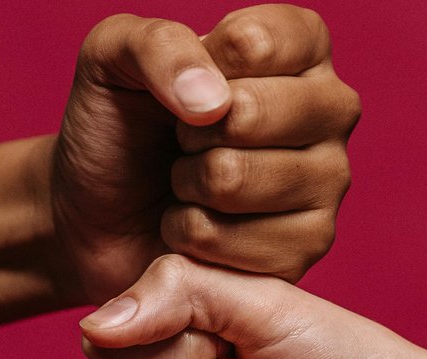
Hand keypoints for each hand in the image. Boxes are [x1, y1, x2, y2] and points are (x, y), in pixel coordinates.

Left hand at [51, 5, 359, 302]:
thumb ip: (158, 46)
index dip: (194, 70)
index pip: (253, 43)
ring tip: (187, 185)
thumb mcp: (114, 58)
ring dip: (186, 186)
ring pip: (234, 179)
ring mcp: (327, 181)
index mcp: (301, 46)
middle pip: (250, 113)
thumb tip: (213, 102)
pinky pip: (232, 242)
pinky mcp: (308, 246)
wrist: (96, 215)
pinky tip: (197, 230)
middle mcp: (330, 109)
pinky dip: (191, 237)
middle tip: (181, 143)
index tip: (183, 88)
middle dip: (188, 134)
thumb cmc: (118, 128)